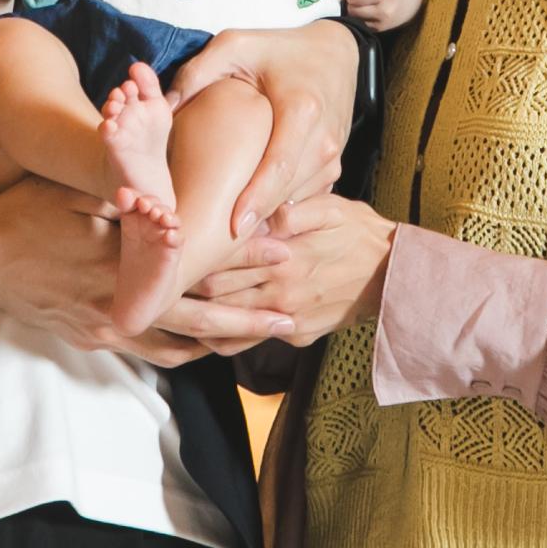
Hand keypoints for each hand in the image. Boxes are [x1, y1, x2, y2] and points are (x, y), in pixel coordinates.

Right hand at [0, 178, 288, 364]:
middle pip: (197, 318)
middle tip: (290, 314)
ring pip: (176, 343)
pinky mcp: (93, 337)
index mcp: (120, 263)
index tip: (284, 252)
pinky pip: (148, 350)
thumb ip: (122, 191)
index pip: (195, 265)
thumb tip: (168, 189)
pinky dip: (181, 349)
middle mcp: (118, 304)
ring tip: (259, 335)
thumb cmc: (26, 210)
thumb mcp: (74, 188)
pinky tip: (205, 346)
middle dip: (246, 317)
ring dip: (219, 339)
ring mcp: (105, 328)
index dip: (241, 259)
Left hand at [167, 18, 357, 236]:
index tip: (234, 227)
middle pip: (288, 191)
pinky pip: (307, 196)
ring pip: (299, 200)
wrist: (334, 52)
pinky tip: (254, 214)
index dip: (257, 201)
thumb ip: (196, 73)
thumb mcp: (234, 46)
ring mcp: (333, 154)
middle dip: (258, 219)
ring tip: (233, 231)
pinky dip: (282, 207)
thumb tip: (162, 106)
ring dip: (270, 217)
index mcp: (301, 110)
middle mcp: (324, 138)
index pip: (279, 167)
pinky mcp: (334, 163)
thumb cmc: (278, 50)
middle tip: (220, 240)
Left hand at [169, 194, 393, 349]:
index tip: (167, 245)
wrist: (394, 275)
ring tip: (166, 306)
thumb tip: (263, 206)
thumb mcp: (331, 208)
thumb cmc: (359, 233)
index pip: (222, 258)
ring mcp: (288, 320)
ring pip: (227, 322)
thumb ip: (294, 208)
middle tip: (152, 280)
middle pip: (215, 293)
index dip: (192, 254)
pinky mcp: (296, 336)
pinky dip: (223, 337)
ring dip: (196, 316)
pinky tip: (203, 329)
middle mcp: (281, 292)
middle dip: (183, 287)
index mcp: (285, 256)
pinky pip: (249, 341)